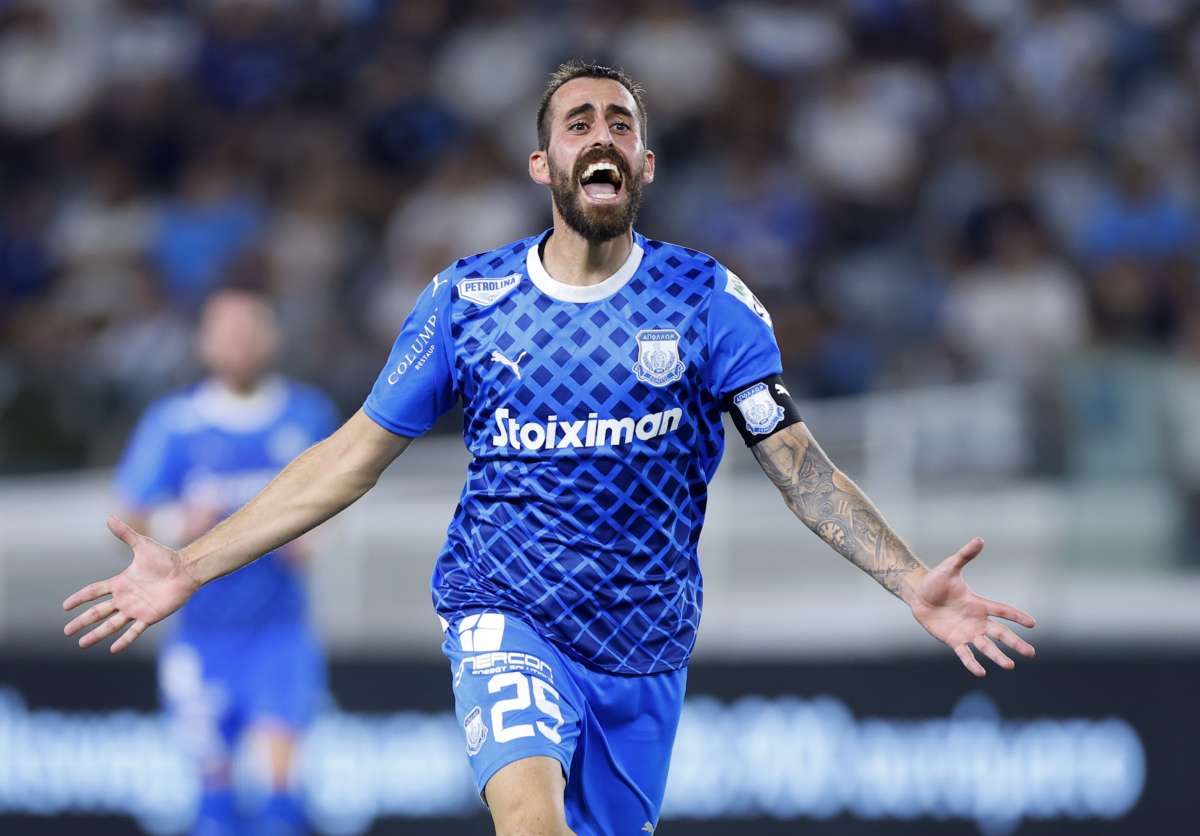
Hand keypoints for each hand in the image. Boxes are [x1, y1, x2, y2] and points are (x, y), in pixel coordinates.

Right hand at [63, 516, 200, 652]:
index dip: (80, 598)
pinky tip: (112, 649)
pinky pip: (134, 631)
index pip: (94, 592)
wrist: (186, 570)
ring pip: (111, 624)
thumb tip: (110, 517)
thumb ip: (125, 534)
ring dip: (97, 634)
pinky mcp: (149, 616)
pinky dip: (124, 640)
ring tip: (82, 643)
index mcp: (121, 583)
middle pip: (98, 612)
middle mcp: (125, 598)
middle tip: (66, 631)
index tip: (65, 606)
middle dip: (82, 621)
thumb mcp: (142, 544)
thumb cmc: (165, 557)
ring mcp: (136, 608)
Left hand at [909, 537, 1035, 676]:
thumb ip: (965, 555)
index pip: (1002, 611)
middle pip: (1000, 633)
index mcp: (979, 604)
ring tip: (1010, 665)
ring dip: (997, 656)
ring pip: (986, 646)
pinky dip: (972, 663)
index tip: (1032, 624)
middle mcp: (976, 620)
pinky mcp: (953, 640)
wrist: (917, 594)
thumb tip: (979, 539)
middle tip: (1031, 653)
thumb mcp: (950, 566)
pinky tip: (981, 672)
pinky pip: (965, 654)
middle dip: (1015, 643)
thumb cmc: (936, 580)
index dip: (1017, 616)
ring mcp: (966, 632)